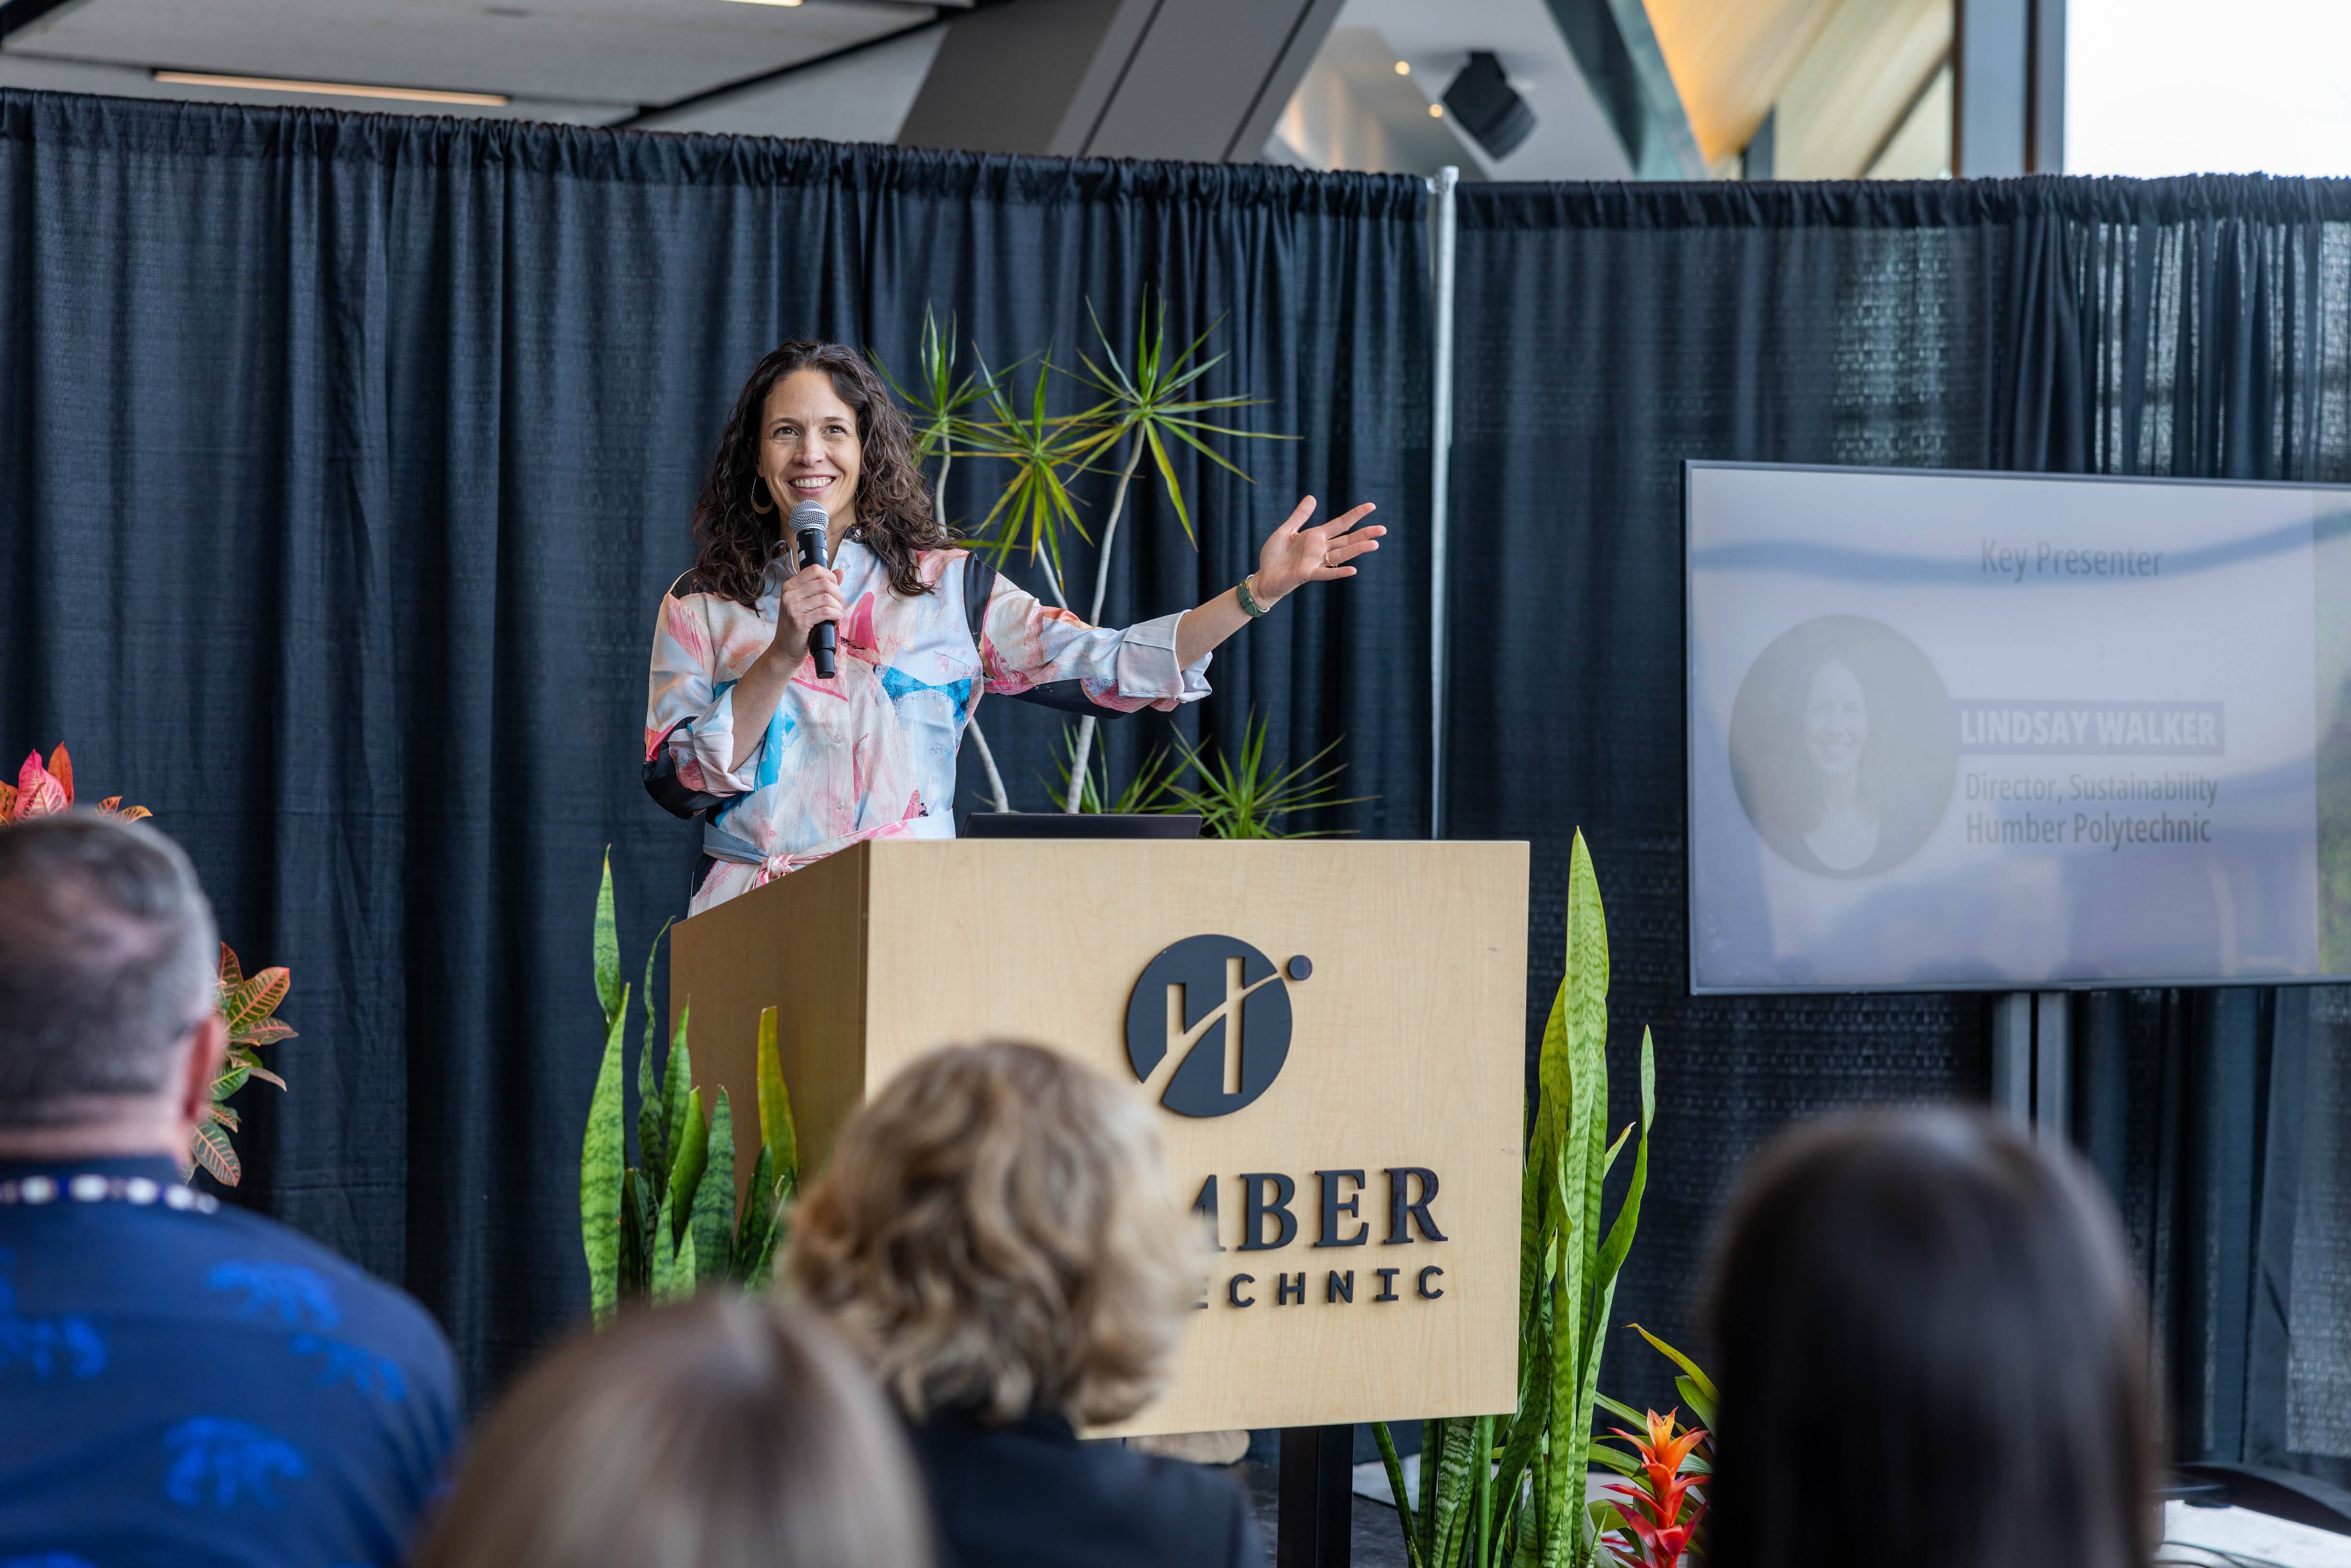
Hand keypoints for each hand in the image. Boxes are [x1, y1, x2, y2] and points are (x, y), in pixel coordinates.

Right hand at [771, 563, 843, 663]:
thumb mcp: (806, 603)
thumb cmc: (797, 627)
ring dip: (838, 607)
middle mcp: (789, 594)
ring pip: (827, 598)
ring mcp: (792, 607)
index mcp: (790, 586)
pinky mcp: (799, 621)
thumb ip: (822, 587)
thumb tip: (840, 572)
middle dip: (838, 594)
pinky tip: (835, 621)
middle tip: (838, 606)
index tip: (835, 591)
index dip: (831, 578)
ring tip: (837, 616)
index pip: (815, 569)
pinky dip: (836, 616)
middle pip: (824, 583)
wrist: (784, 650)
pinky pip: (825, 612)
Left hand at [1250, 497, 1381, 603]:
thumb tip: (1312, 497)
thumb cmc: (1274, 556)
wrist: (1264, 577)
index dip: (1355, 515)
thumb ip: (1299, 516)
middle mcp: (1319, 549)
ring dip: (1357, 549)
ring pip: (1341, 555)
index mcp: (1315, 537)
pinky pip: (1325, 573)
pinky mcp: (1306, 574)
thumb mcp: (1286, 531)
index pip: (1340, 524)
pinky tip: (1353, 570)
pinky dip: (1338, 572)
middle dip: (1364, 534)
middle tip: (1383, 529)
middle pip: (1346, 540)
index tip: (1372, 506)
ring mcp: (1315, 562)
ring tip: (1375, 545)